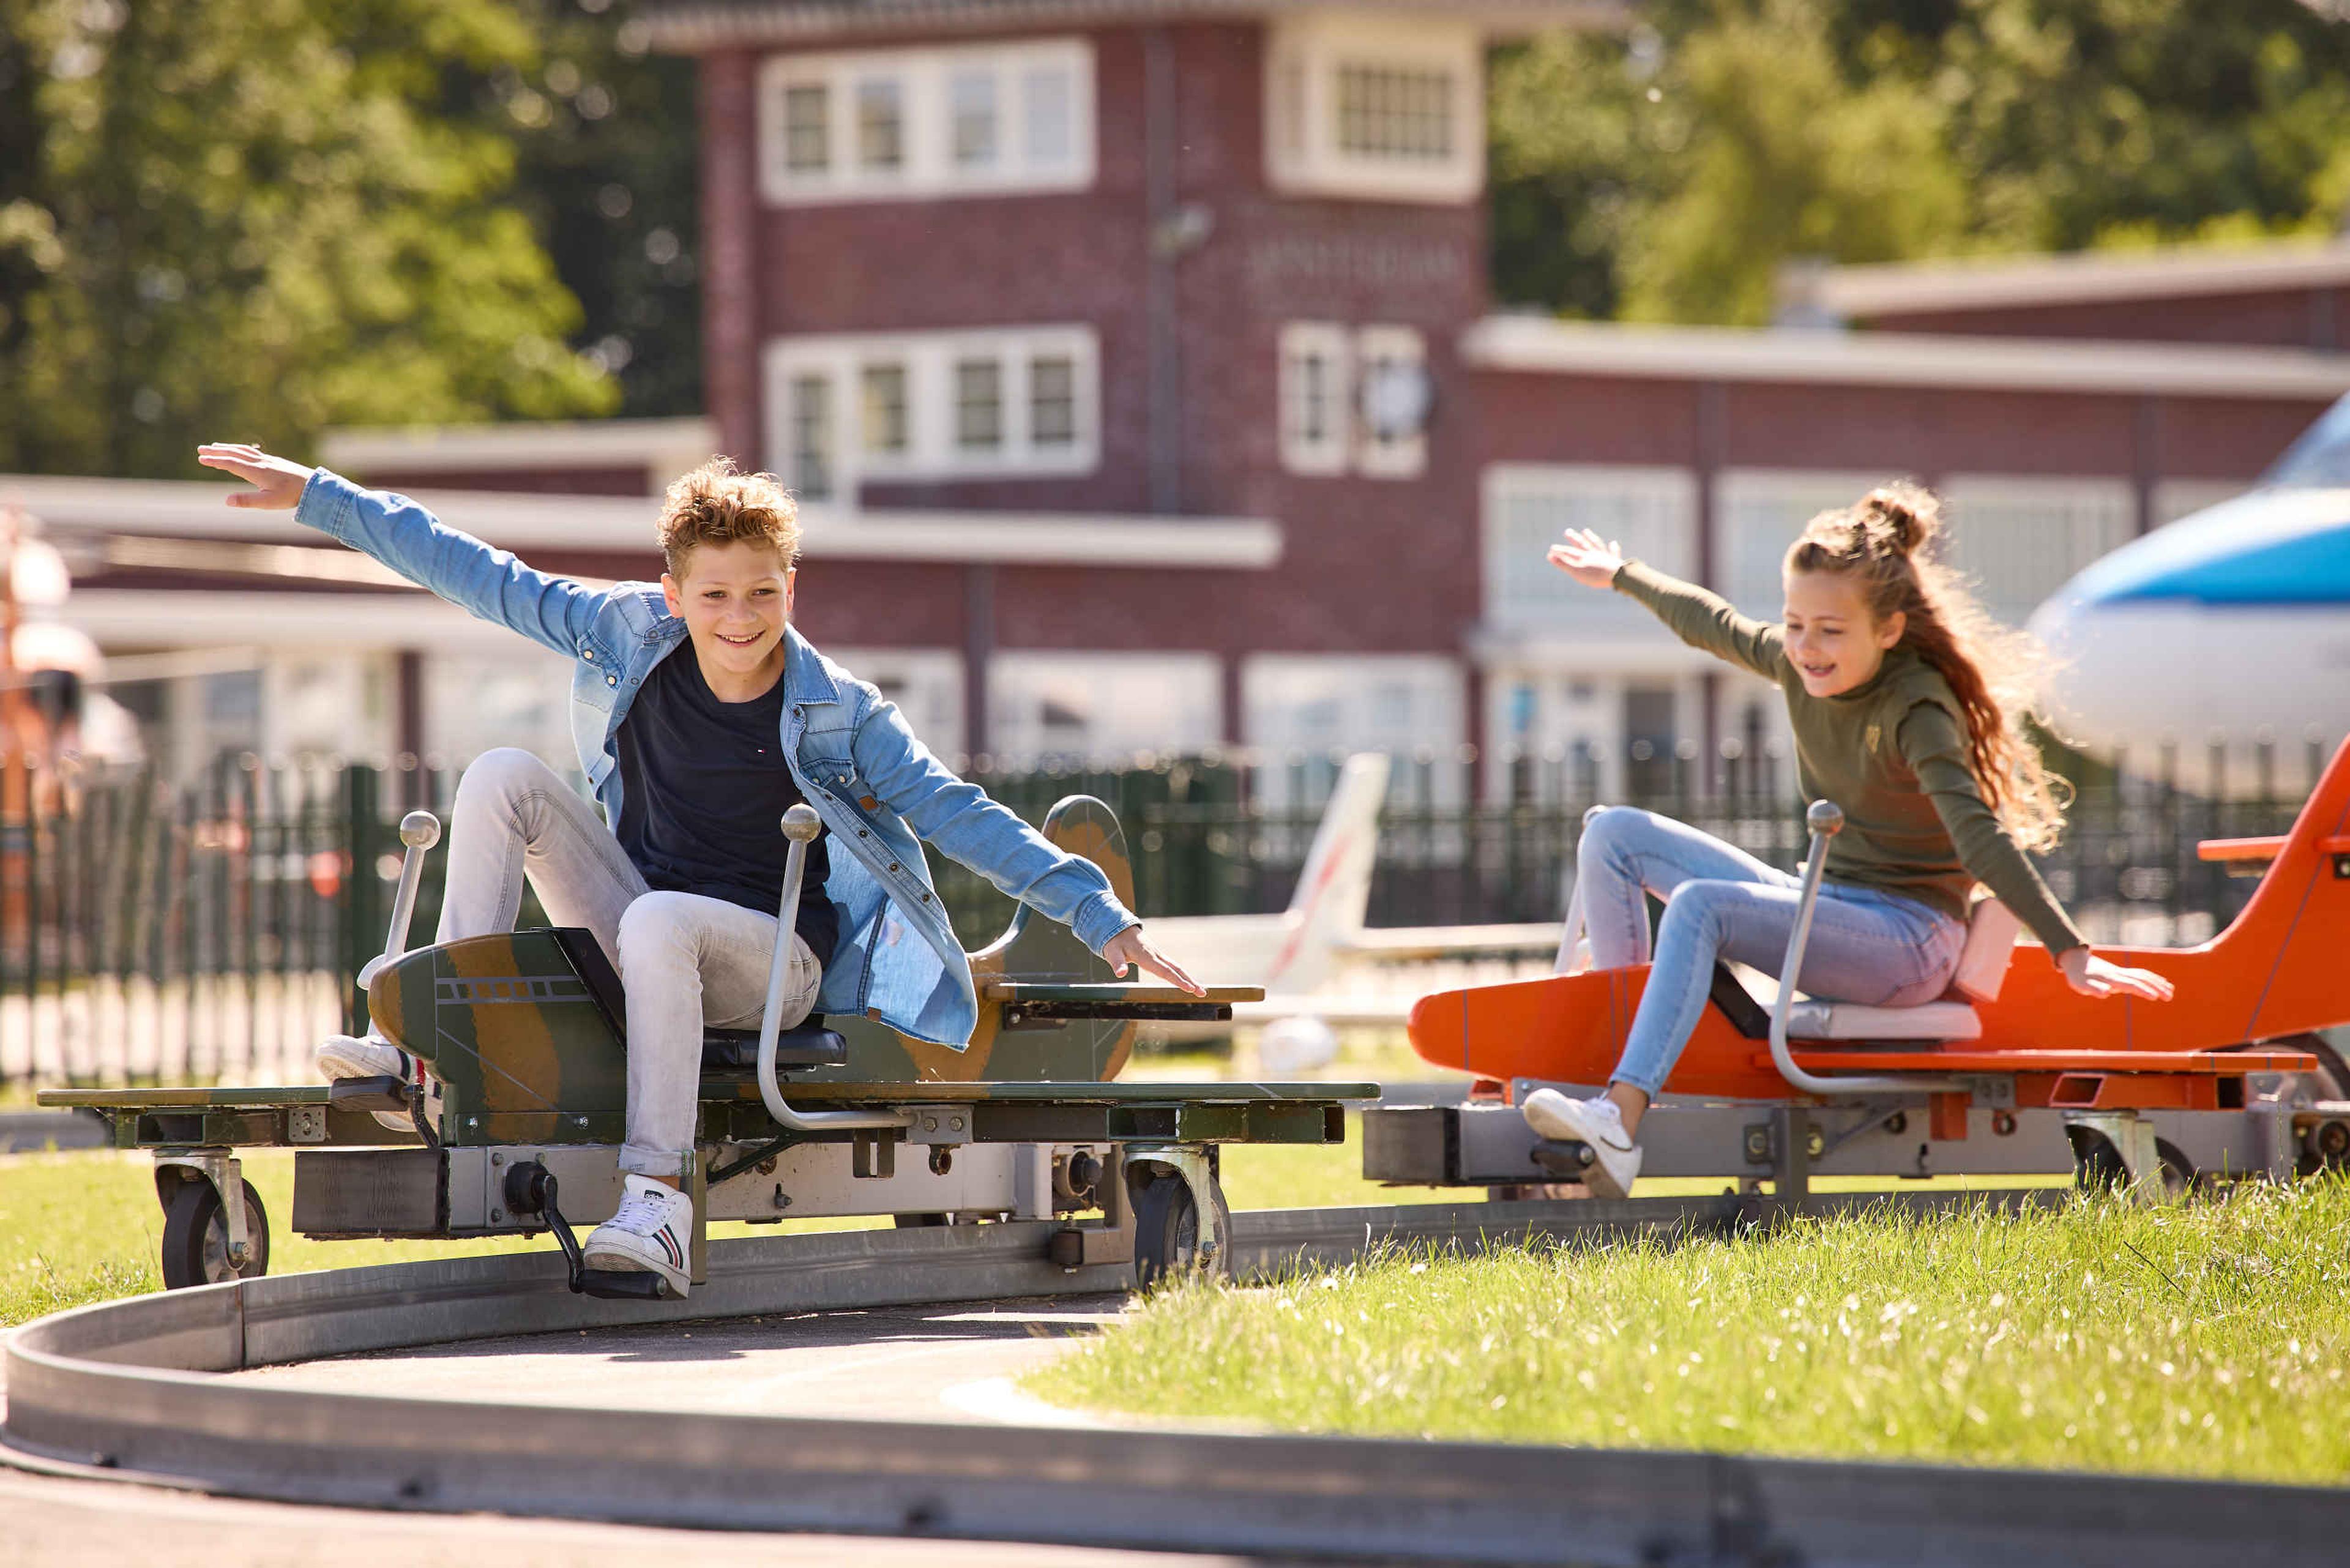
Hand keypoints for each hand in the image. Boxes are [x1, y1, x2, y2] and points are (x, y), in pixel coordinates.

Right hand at [196, 443, 313, 508]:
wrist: (314, 486)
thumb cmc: (292, 496)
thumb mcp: (269, 502)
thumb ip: (247, 501)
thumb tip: (227, 501)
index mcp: (256, 471)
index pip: (231, 463)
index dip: (215, 461)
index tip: (201, 458)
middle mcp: (261, 462)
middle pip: (234, 453)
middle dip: (217, 451)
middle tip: (200, 449)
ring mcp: (268, 460)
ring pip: (244, 451)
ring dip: (228, 448)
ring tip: (216, 447)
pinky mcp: (275, 461)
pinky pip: (253, 452)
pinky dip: (241, 449)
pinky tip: (241, 451)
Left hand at [1103, 925, 1204, 995]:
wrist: (1118, 926)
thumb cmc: (1114, 942)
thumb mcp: (1112, 952)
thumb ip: (1117, 963)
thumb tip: (1120, 973)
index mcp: (1146, 957)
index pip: (1164, 971)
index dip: (1177, 981)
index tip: (1189, 989)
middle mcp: (1155, 955)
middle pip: (1176, 970)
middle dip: (1190, 982)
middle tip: (1203, 993)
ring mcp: (1158, 955)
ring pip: (1177, 967)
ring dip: (1189, 979)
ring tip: (1200, 990)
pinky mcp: (1157, 955)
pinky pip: (1172, 966)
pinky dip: (1182, 974)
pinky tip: (1187, 981)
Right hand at [1545, 527, 1625, 588]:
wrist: (1617, 576)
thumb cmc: (1596, 575)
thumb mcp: (1576, 571)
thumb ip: (1563, 563)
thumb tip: (1550, 555)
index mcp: (1584, 556)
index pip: (1570, 552)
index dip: (1560, 551)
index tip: (1551, 549)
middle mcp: (1594, 553)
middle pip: (1582, 544)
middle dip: (1574, 539)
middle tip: (1567, 531)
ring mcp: (1605, 556)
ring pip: (1596, 545)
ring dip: (1591, 538)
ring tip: (1586, 531)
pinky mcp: (1615, 561)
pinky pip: (1613, 553)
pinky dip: (1613, 548)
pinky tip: (1613, 543)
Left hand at [2056, 946, 2175, 1001]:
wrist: (2075, 959)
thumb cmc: (2077, 976)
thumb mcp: (2082, 985)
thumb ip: (2095, 988)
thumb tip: (2107, 992)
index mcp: (2112, 979)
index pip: (2131, 985)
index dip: (2143, 990)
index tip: (2155, 997)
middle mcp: (2119, 974)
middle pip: (2142, 979)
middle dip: (2157, 987)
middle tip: (2170, 996)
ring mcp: (2121, 972)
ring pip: (2144, 975)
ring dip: (2157, 982)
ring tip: (2171, 990)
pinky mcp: (2121, 972)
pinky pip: (2140, 974)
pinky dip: (2152, 977)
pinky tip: (2160, 982)